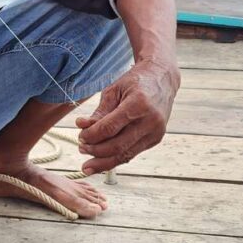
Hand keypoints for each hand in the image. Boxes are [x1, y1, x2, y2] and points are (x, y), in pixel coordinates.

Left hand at [75, 59, 180, 174]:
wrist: (162, 78)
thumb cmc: (135, 81)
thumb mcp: (114, 90)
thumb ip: (99, 111)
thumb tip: (82, 126)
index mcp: (138, 104)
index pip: (109, 128)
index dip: (91, 136)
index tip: (80, 137)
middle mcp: (150, 120)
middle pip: (117, 146)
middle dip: (95, 151)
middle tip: (81, 148)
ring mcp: (155, 132)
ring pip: (125, 155)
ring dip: (104, 162)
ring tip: (88, 164)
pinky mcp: (156, 139)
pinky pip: (132, 153)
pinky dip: (116, 158)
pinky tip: (102, 161)